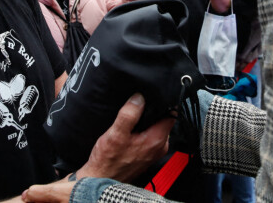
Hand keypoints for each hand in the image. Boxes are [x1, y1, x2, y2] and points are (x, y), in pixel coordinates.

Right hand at [22, 94, 174, 201]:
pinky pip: (150, 133)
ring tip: (134, 111)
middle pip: (164, 119)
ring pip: (157, 126)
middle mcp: (159, 146)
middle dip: (154, 109)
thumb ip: (129, 114)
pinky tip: (132, 124)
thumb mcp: (116, 134)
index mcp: (156, 139)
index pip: (171, 114)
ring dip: (148, 118)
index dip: (165, 101)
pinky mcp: (147, 153)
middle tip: (141, 100)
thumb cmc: (107, 161)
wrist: (100, 180)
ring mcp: (153, 151)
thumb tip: (139, 97)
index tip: (155, 92)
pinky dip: (144, 127)